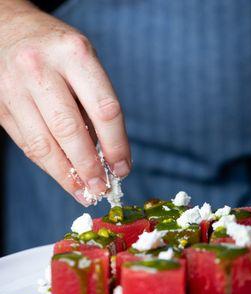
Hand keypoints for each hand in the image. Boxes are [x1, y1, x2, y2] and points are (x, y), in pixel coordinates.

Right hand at [0, 2, 130, 205]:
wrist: (7, 28)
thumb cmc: (56, 51)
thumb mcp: (84, 63)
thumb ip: (94, 105)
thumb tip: (106, 156)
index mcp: (74, 54)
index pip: (104, 109)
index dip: (116, 145)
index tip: (122, 169)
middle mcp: (41, 69)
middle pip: (70, 131)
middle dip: (89, 167)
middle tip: (101, 188)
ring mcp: (14, 88)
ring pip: (44, 145)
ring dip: (66, 176)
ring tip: (83, 192)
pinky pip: (27, 145)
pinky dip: (48, 166)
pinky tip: (63, 177)